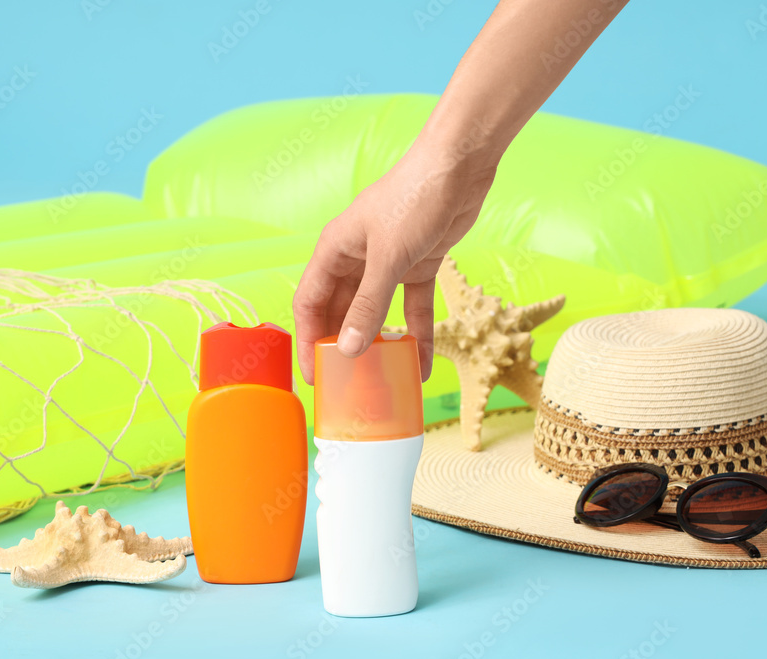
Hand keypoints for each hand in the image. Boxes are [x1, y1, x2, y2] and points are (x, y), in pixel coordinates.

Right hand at [292, 141, 497, 384]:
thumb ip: (368, 305)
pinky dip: (417, 333)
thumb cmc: (413, 198)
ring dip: (379, 344)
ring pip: (376, 313)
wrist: (459, 165)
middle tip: (347, 385)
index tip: (314, 375)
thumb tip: (348, 349)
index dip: (308, 339)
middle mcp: (357, 258)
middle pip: (341, 311)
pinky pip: (413, 308)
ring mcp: (388, 262)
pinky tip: (422, 363)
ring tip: (381, 381)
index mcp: (335, 250)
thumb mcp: (388, 258)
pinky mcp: (419, 264)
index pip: (310, 302)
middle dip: (343, 347)